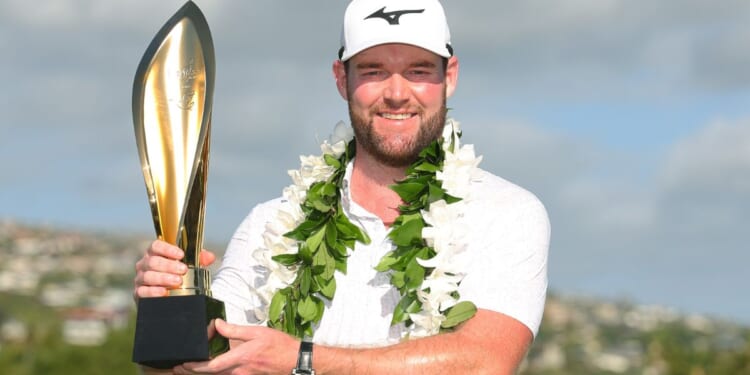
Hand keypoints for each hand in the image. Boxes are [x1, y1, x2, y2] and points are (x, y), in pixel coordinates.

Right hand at [133, 239, 215, 299]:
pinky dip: (153, 292)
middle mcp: (144, 264)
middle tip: (183, 270)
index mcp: (154, 254)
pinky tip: (164, 292)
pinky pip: (142, 292)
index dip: (167, 249)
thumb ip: (199, 259)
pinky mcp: (138, 293)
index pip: (156, 246)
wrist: (168, 296)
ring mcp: (140, 279)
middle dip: (169, 265)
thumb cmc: (177, 275)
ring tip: (178, 281)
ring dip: (163, 278)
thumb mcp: (190, 265)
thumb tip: (210, 257)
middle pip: (152, 261)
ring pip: (148, 276)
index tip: (181, 255)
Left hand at [174, 319, 298, 374]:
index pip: (211, 366)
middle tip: (177, 367)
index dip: (193, 366)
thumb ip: (234, 330)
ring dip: (202, 373)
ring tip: (189, 367)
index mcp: (240, 358)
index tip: (182, 363)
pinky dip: (216, 373)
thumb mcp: (256, 332)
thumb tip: (216, 325)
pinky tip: (212, 367)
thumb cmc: (279, 346)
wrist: (296, 360)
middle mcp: (239, 372)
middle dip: (192, 371)